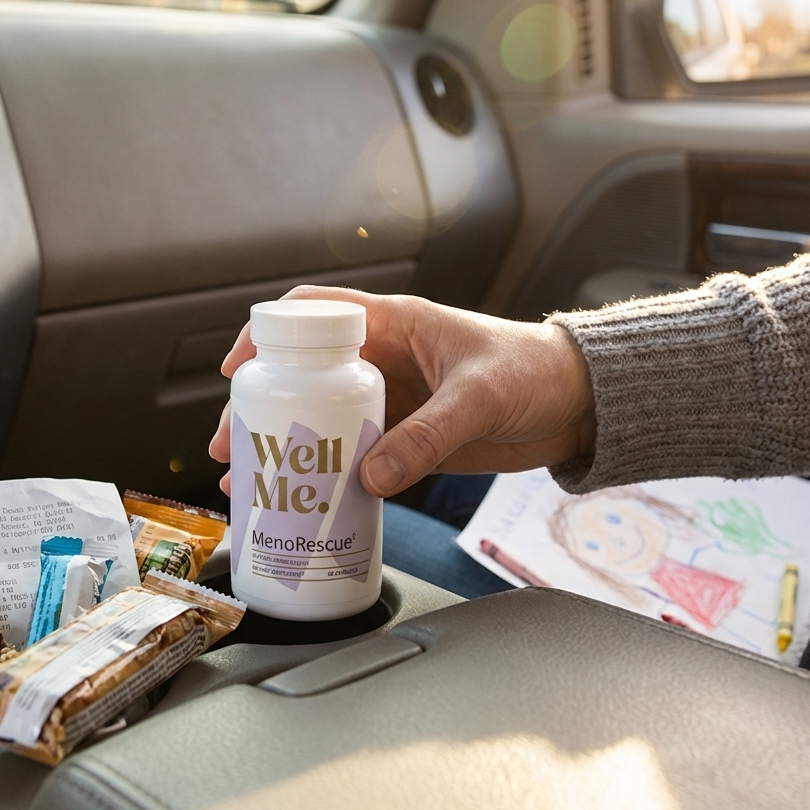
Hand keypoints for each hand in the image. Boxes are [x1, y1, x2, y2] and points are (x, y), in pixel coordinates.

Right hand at [208, 286, 595, 497]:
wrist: (578, 404)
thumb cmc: (536, 372)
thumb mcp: (479, 397)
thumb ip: (428, 436)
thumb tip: (371, 476)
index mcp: (395, 323)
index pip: (314, 313)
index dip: (268, 334)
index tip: (237, 369)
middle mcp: (384, 358)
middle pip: (303, 375)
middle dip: (261, 406)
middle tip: (230, 444)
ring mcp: (393, 400)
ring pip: (322, 418)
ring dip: (285, 446)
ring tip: (249, 478)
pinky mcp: (408, 436)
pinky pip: (355, 453)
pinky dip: (326, 473)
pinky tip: (306, 496)